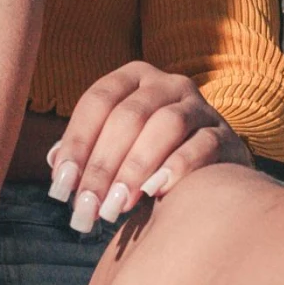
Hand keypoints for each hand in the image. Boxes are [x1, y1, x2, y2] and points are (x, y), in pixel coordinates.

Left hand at [47, 62, 251, 234]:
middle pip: (129, 115)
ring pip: (166, 124)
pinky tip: (157, 192)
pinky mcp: (226, 135)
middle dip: (103, 164)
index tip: (61, 185)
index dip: (77, 142)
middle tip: (88, 206)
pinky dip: (178, 167)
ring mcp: (200, 107)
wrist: (212, 170)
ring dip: (136, 167)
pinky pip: (203, 144)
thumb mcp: (116, 147)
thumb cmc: (151, 158)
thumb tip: (57, 165)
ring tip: (118, 205)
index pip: (98, 100)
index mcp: (134, 78)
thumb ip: (87, 153)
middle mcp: (168, 83)